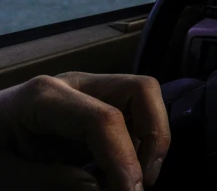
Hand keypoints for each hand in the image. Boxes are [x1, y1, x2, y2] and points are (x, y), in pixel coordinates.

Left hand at [0, 72, 169, 190]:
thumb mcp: (2, 175)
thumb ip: (50, 182)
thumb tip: (103, 189)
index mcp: (43, 97)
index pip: (105, 118)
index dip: (126, 160)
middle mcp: (73, 84)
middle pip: (141, 90)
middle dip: (154, 136)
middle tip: (144, 182)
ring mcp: (85, 91)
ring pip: (144, 98)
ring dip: (150, 139)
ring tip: (133, 180)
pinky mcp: (90, 105)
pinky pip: (131, 114)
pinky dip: (137, 143)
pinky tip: (119, 173)